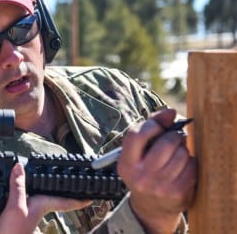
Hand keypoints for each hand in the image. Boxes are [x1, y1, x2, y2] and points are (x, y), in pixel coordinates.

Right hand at [0, 163, 90, 233]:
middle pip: (55, 200)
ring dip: (47, 194)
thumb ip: (18, 187)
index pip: (66, 202)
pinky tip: (24, 196)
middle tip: (73, 189)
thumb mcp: (15, 207)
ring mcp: (27, 214)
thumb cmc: (13, 233)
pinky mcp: (17, 217)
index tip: (91, 197)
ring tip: (52, 189)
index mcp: (42, 206)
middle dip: (63, 194)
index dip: (79, 200)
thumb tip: (20, 168)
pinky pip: (27, 203)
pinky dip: (28, 197)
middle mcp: (37, 210)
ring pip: (41, 201)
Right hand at [118, 108, 196, 232]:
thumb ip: (150, 128)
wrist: (151, 207)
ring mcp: (160, 186)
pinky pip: (192, 166)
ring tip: (176, 155)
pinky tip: (183, 167)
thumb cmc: (144, 171)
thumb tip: (170, 111)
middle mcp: (141, 177)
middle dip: (173, 136)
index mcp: (126, 164)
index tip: (159, 126)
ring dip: (183, 150)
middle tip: (173, 140)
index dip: (152, 125)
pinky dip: (190, 162)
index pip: (136, 135)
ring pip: (182, 153)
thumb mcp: (138, 153)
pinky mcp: (178, 192)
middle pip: (166, 142)